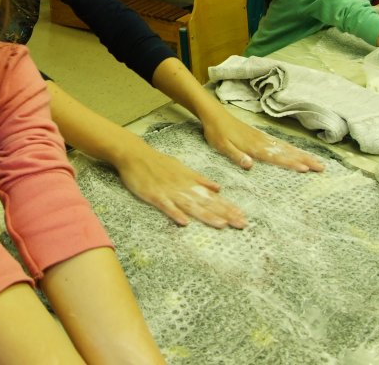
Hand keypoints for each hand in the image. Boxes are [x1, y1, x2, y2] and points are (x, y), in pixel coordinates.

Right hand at [113, 139, 246, 228]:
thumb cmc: (158, 162)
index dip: (228, 207)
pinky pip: (166, 206)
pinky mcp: (154, 195)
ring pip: (190, 205)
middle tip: (241, 224)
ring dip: (206, 215)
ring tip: (221, 225)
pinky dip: (175, 213)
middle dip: (225, 214)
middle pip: (206, 202)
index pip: (213, 197)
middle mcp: (183, 187)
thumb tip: (218, 188)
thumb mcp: (182, 168)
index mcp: (190, 181)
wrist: (135, 154)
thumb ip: (200, 179)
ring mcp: (169, 191)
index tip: (243, 218)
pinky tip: (185, 222)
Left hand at [201, 107, 324, 172]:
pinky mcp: (260, 136)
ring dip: (302, 154)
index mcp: (253, 147)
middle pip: (287, 152)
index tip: (305, 169)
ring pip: (286, 147)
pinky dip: (292, 148)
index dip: (290, 163)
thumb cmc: (216, 132)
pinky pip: (280, 144)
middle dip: (304, 159)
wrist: (214, 114)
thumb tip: (250, 165)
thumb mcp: (221, 146)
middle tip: (321, 167)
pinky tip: (297, 152)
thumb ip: (236, 155)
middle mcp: (261, 142)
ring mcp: (262, 138)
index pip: (275, 157)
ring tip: (316, 162)